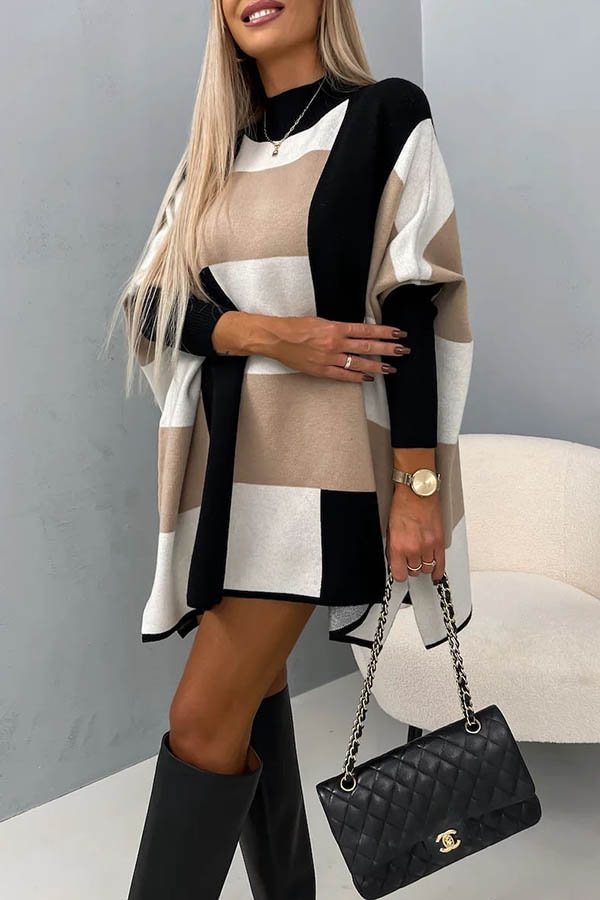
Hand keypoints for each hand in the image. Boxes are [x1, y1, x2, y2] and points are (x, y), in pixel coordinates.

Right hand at [254, 315, 411, 381]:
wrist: (275, 338)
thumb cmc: (295, 327)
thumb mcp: (320, 321)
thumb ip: (338, 328)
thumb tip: (355, 332)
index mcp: (335, 327)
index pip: (366, 330)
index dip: (384, 332)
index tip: (398, 333)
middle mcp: (335, 343)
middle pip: (367, 347)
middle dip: (387, 349)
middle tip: (403, 351)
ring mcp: (329, 358)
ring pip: (359, 363)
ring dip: (377, 366)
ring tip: (391, 368)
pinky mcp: (321, 370)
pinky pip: (343, 375)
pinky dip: (357, 377)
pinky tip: (368, 378)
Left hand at [385, 486, 444, 582]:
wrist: (416, 492)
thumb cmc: (402, 506)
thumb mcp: (390, 529)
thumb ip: (393, 548)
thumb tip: (396, 561)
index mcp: (398, 546)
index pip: (399, 574)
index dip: (399, 574)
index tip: (400, 572)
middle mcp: (413, 548)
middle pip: (414, 571)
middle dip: (411, 567)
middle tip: (409, 560)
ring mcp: (428, 546)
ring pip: (427, 568)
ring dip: (423, 565)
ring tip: (420, 559)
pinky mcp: (439, 541)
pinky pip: (440, 563)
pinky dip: (438, 571)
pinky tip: (435, 574)